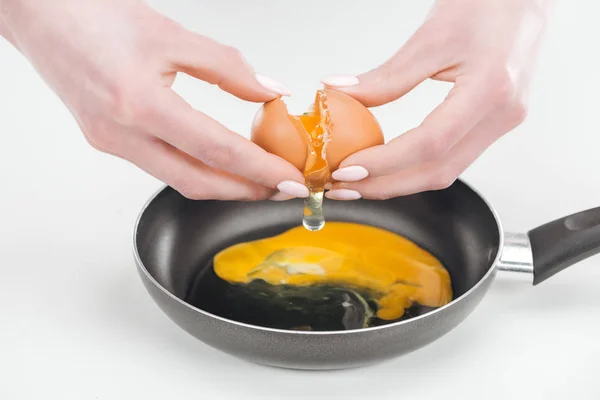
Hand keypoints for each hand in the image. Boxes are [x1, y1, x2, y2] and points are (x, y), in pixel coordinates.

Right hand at [0, 0, 308, 200]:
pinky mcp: (106, 142)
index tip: (289, 180)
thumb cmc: (95, 15)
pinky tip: (217, 164)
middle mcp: (120, 134)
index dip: (258, 169)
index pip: (215, 149)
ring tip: (256, 179)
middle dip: (244, 191)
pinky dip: (195, 170)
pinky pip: (159, 167)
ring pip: (177, 179)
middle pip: (196, 182)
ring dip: (221, 184)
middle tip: (279, 189)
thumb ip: (228, 68)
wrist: (41, 13)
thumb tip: (269, 92)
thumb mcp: (173, 35)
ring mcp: (110, 143)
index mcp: (139, 103)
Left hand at [322, 0, 551, 199]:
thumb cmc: (485, 4)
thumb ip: (386, 77)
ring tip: (359, 183)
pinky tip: (388, 167)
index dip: (385, 163)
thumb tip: (339, 94)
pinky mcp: (494, 124)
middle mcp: (503, 115)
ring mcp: (502, 123)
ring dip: (399, 182)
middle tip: (344, 188)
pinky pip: (453, 157)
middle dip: (387, 185)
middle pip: (439, 170)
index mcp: (491, 89)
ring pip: (447, 170)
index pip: (431, 143)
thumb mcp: (430, 37)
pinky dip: (416, 167)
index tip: (347, 170)